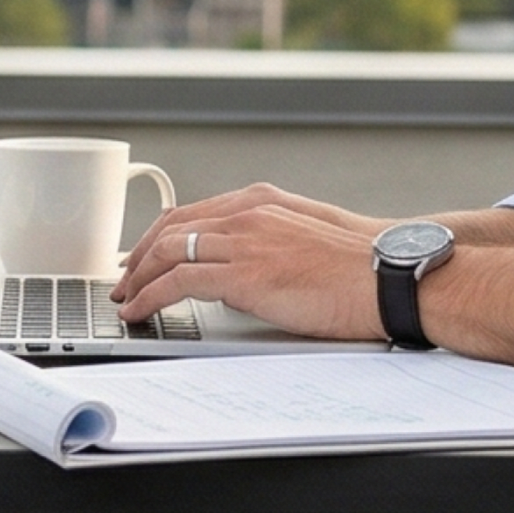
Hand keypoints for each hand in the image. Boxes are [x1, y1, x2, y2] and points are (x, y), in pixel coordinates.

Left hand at [111, 183, 395, 340]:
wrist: (389, 276)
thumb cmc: (361, 265)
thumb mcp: (308, 235)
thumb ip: (272, 240)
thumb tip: (250, 267)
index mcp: (261, 201)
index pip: (193, 213)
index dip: (160, 236)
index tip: (145, 255)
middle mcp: (246, 213)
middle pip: (171, 228)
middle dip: (139, 256)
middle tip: (124, 279)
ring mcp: (243, 241)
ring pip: (167, 253)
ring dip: (138, 278)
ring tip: (125, 300)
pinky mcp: (243, 274)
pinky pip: (178, 283)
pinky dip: (150, 297)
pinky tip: (140, 311)